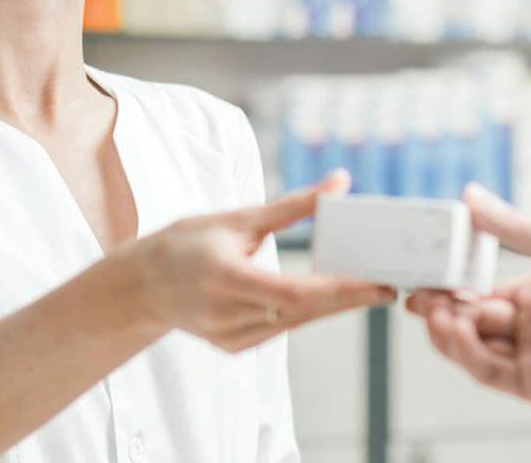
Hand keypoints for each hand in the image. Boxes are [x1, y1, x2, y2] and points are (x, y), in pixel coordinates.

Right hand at [129, 169, 395, 352]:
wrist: (141, 285)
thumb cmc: (186, 243)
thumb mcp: (238, 217)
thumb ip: (294, 206)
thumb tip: (340, 182)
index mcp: (227, 279)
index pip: (298, 293)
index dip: (343, 290)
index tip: (380, 282)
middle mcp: (228, 315)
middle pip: (305, 312)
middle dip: (351, 297)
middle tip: (389, 282)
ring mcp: (230, 338)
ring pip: (298, 323)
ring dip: (334, 306)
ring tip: (368, 285)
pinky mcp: (234, 347)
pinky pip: (281, 329)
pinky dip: (306, 312)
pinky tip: (327, 298)